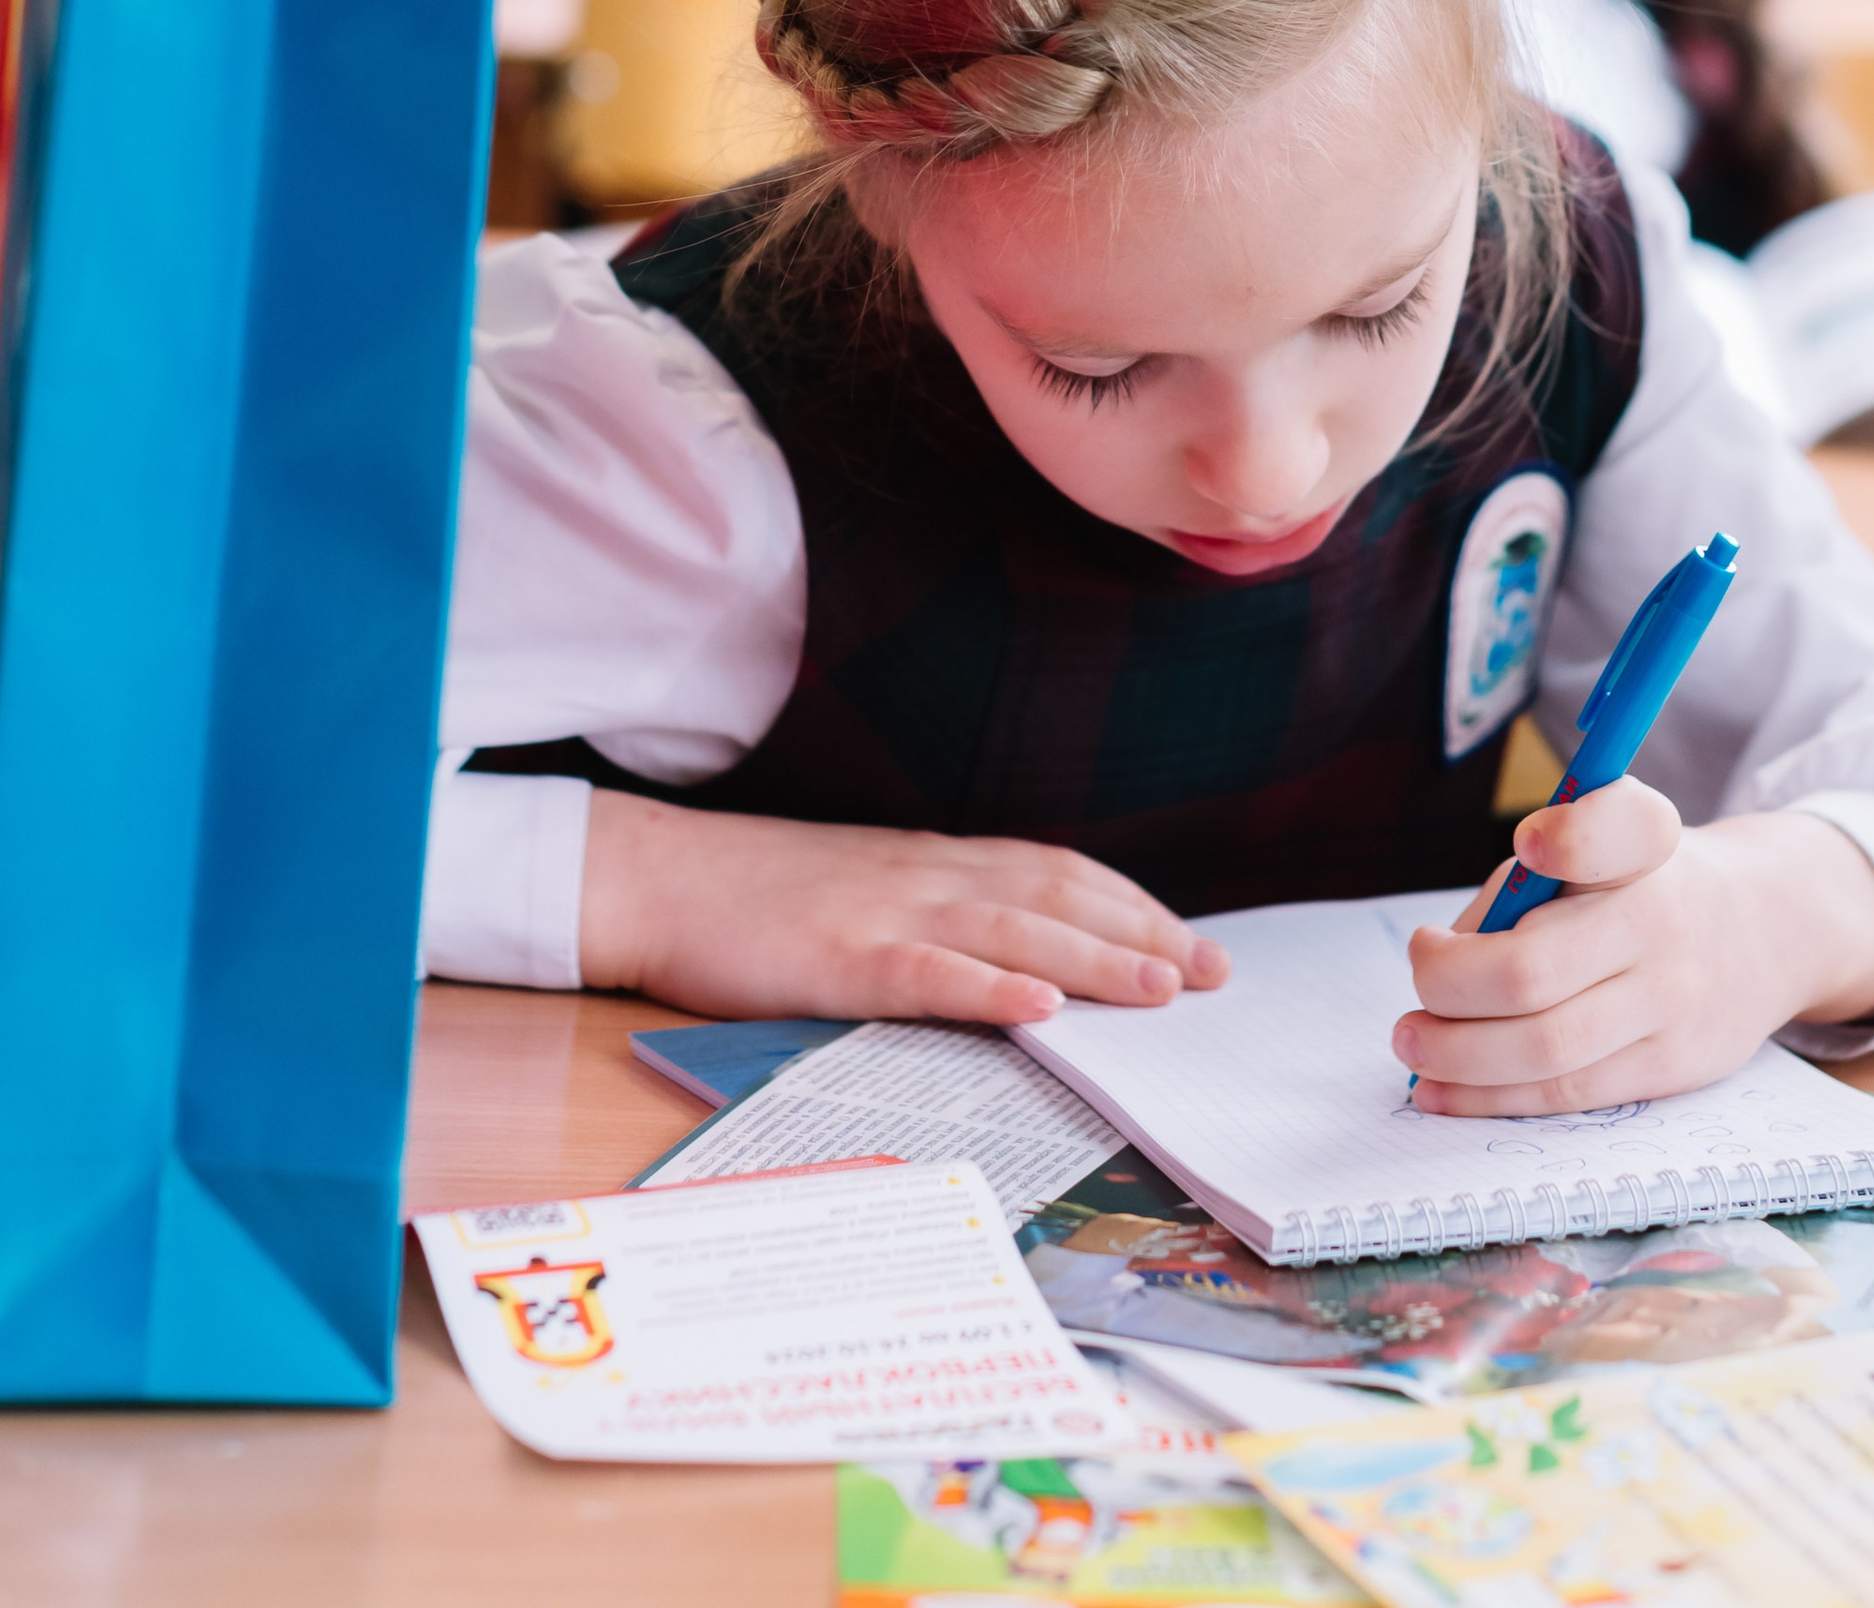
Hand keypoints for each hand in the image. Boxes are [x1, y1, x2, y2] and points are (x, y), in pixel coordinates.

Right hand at [580, 793, 1230, 1025]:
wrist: (660, 877)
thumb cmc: (760, 899)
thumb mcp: (866, 894)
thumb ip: (937, 915)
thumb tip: (1013, 959)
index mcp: (935, 864)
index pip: (1059, 873)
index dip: (1132, 906)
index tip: (1194, 944)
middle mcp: (927, 876)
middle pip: (1055, 896)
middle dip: (1141, 934)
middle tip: (1213, 974)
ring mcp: (884, 912)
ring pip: (1010, 930)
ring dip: (1091, 959)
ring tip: (1160, 989)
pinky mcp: (837, 956)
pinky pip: (924, 971)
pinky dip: (985, 986)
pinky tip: (1033, 1008)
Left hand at [1395, 788, 1873, 1112]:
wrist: (1763, 931)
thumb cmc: (1638, 883)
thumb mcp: (1594, 847)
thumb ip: (1521, 891)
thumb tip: (1441, 971)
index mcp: (1645, 843)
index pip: (1621, 829)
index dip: (1573, 837)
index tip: (1529, 842)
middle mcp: (1663, 920)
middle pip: (1536, 969)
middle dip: (1449, 986)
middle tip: (1416, 982)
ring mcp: (1673, 1001)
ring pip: (1545, 1047)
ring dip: (1458, 1054)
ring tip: (1413, 1041)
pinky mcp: (1674, 1067)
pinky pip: (1569, 1092)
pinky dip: (1493, 1096)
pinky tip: (1444, 1090)